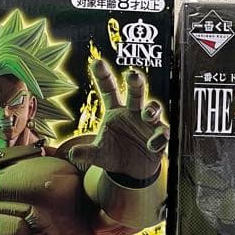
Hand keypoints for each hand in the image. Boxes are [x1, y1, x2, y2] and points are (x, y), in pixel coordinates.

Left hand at [68, 60, 168, 180]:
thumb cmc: (113, 155)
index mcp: (115, 111)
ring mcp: (148, 123)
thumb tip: (72, 153)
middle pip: (136, 91)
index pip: (109, 89)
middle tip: (132, 75)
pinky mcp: (159, 136)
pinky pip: (162, 133)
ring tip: (147, 115)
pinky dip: (159, 138)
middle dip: (135, 82)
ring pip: (153, 108)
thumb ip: (86, 153)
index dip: (103, 75)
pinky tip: (152, 145)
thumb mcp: (98, 155)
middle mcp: (132, 112)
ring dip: (152, 109)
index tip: (96, 62)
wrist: (130, 172)